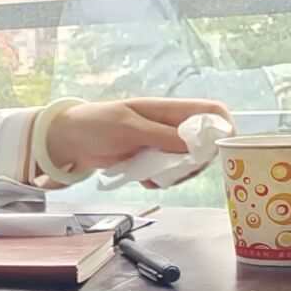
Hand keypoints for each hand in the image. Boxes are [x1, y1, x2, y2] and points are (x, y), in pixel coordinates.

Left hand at [44, 98, 232, 180]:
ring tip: (155, 175)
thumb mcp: (129, 128)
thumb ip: (161, 136)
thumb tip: (195, 146)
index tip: (219, 150)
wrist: (68, 140)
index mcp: (168, 109)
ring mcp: (161, 144)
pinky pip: (167, 174)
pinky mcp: (150, 160)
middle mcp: (170, 126)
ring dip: (177, 174)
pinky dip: (160, 180)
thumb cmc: (95, 123)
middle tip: (178, 170)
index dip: (223, 128)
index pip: (211, 112)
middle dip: (197, 160)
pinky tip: (145, 180)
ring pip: (188, 162)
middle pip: (205, 143)